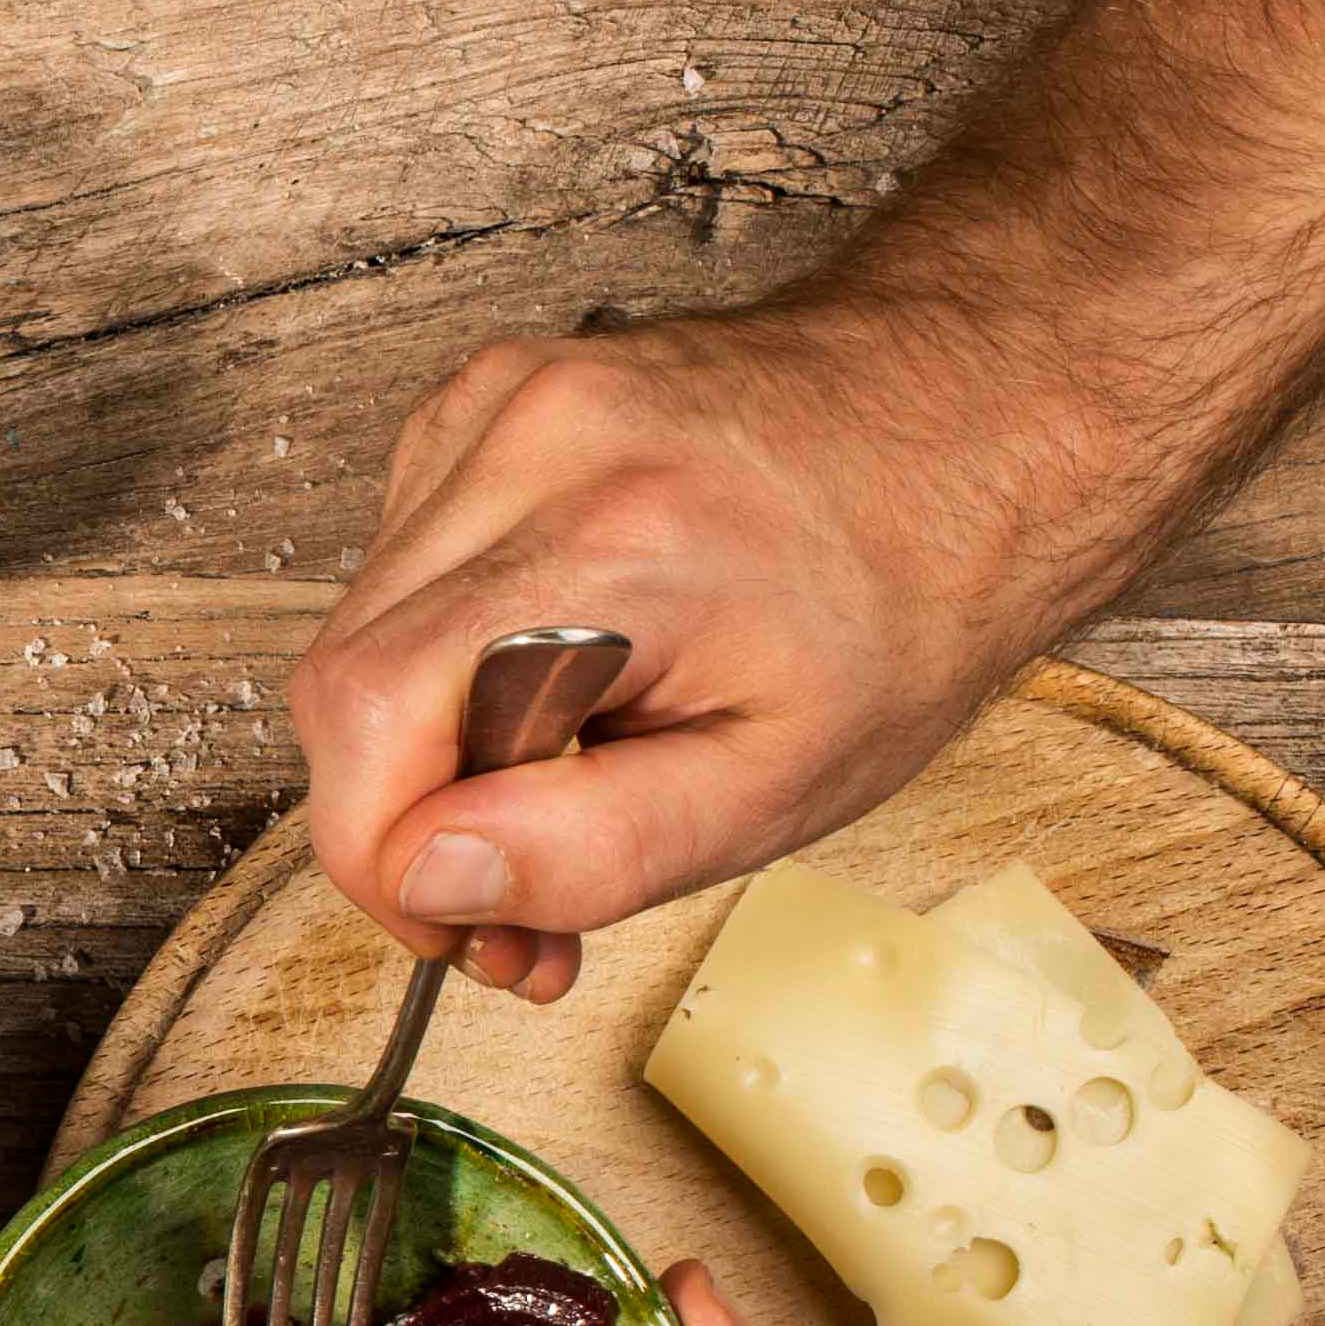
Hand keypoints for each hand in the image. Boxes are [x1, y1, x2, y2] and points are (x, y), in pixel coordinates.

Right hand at [292, 298, 1117, 999]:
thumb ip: (594, 849)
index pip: (370, 717)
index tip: (459, 927)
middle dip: (406, 818)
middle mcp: (534, 445)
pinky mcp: (485, 398)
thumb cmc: (909, 599)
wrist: (979, 421)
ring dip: (424, 739)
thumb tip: (429, 880)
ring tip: (550, 785)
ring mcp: (500, 403)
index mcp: (612, 543)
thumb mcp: (785, 782)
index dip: (382, 858)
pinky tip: (546, 672)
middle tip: (512, 897)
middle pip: (344, 679)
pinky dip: (445, 650)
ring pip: (361, 626)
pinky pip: (399, 564)